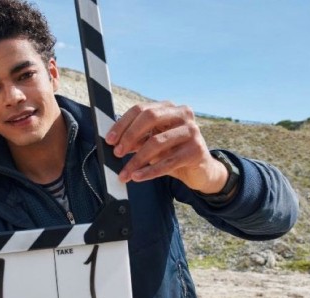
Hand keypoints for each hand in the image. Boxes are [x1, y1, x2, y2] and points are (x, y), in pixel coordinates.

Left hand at [105, 101, 227, 193]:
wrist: (200, 170)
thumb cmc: (173, 152)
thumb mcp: (153, 142)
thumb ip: (137, 139)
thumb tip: (113, 142)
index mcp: (169, 108)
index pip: (141, 109)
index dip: (122, 124)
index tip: (109, 139)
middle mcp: (182, 114)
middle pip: (150, 117)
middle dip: (129, 136)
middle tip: (116, 153)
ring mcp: (191, 131)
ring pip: (157, 142)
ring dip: (137, 160)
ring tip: (124, 173)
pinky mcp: (196, 150)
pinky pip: (167, 162)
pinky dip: (150, 171)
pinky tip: (138, 177)